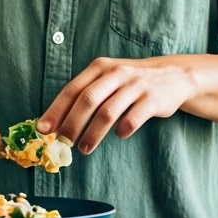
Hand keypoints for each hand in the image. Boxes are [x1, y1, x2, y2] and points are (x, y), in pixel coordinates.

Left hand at [37, 56, 195, 154]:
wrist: (173, 75)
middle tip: (63, 143)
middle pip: (87, 100)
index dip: (56, 110)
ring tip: (84, 149)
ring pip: (107, 112)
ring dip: (93, 134)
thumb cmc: (131, 81)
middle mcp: (115, 73)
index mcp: (99, 67)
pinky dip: (123, 129)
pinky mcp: (152, 99)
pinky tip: (119, 136)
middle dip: (71, 124)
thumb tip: (58, 123)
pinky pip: (133, 118)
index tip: (44, 129)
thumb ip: (86, 94)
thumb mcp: (108, 78)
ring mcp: (135, 85)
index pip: (72, 89)